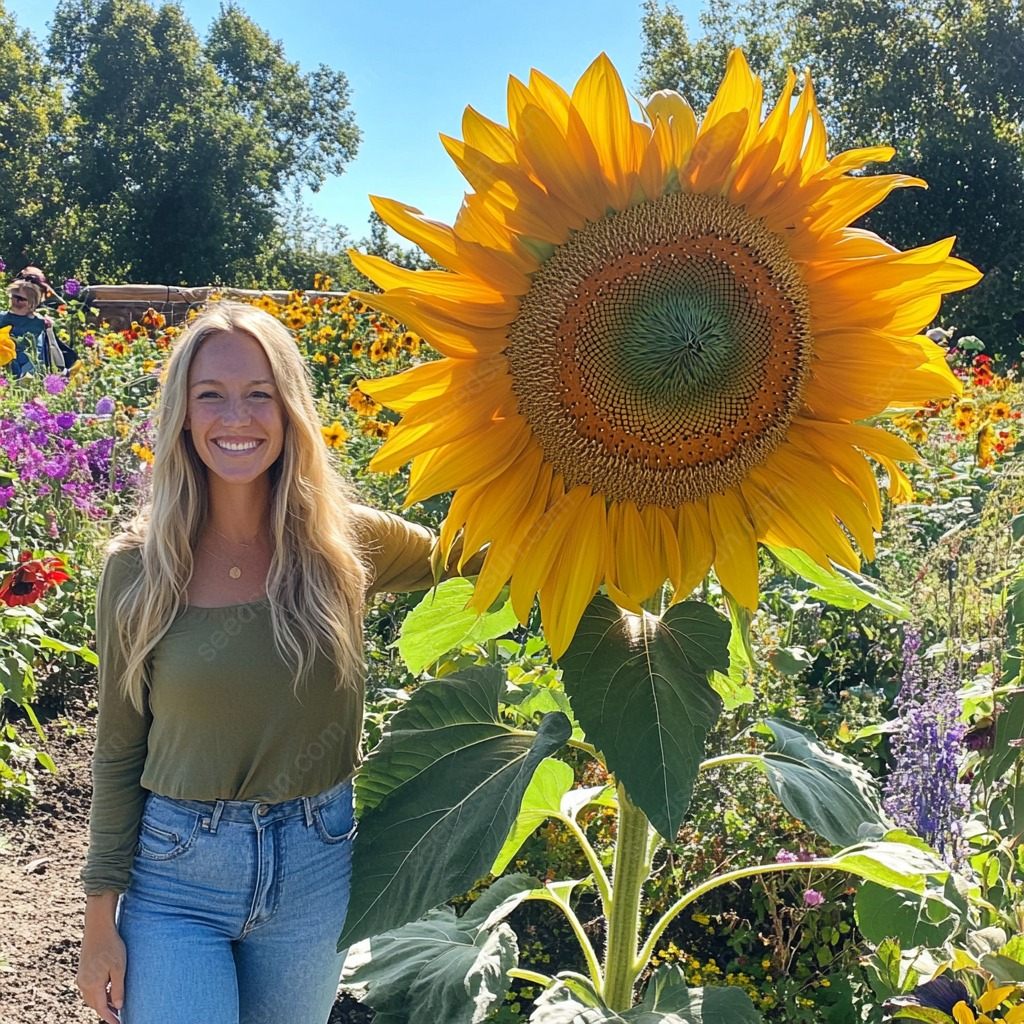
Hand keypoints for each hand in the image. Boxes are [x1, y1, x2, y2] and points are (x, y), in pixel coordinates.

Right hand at [78, 895, 125, 1022]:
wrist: (98, 929)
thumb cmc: (112, 946)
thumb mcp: (119, 967)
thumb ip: (118, 988)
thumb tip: (118, 1007)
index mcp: (93, 984)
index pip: (101, 1007)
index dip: (110, 1017)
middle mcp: (83, 983)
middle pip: (94, 1004)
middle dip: (105, 1011)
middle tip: (118, 1016)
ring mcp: (81, 978)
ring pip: (90, 998)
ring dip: (101, 1002)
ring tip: (114, 1004)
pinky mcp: (82, 972)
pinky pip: (89, 989)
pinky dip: (97, 994)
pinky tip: (107, 990)